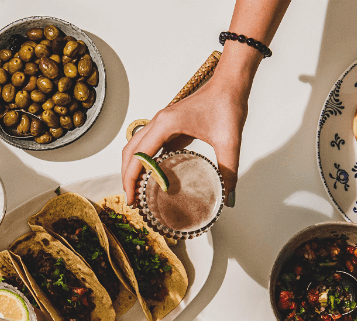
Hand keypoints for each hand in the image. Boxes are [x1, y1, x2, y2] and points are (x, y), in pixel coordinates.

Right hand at [121, 73, 248, 204]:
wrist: (230, 85)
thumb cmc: (227, 104)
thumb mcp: (229, 141)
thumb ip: (228, 170)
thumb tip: (228, 198)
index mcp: (166, 125)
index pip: (138, 156)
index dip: (130, 180)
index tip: (132, 200)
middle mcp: (158, 122)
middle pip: (130, 152)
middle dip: (127, 177)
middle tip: (132, 200)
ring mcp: (162, 123)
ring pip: (136, 147)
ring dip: (133, 168)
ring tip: (138, 190)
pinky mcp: (169, 126)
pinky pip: (150, 145)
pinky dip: (146, 161)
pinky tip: (155, 176)